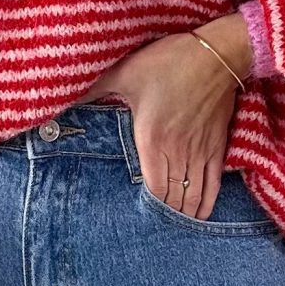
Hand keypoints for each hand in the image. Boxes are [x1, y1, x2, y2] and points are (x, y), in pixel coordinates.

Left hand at [77, 12, 252, 217]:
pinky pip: (213, 182)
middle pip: (173, 197)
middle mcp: (177, 151)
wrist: (215, 53)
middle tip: (155, 232)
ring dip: (185, 214)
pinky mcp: (217, 144)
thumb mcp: (124, 72)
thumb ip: (96, 90)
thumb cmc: (169, 61)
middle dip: (165, 217)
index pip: (153, 188)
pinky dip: (207, 201)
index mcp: (151, 139)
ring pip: (193, 194)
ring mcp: (200, 150)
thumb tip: (67, 99)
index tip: (140, 221)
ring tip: (175, 229)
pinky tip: (201, 214)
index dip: (149, 208)